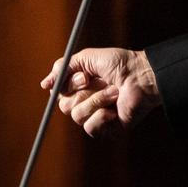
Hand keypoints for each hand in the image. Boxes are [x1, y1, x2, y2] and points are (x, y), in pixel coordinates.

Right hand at [42, 47, 161, 136]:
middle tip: (99, 82)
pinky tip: (114, 110)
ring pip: (77, 116)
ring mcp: (97, 116)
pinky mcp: (107, 129)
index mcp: (81, 87)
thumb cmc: (120, 64)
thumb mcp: (88, 58)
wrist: (143, 76)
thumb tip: (44, 84)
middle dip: (83, 92)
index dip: (68, 85)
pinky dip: (102, 117)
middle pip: (64, 106)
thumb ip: (64, 67)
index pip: (59, 93)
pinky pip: (90, 128)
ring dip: (97, 100)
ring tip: (115, 92)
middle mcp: (87, 102)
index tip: (84, 77)